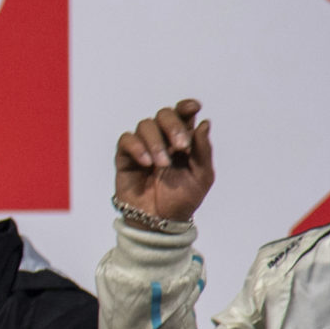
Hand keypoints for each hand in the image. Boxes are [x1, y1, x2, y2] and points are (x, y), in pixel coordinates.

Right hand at [113, 98, 213, 223]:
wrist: (160, 222)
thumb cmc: (182, 200)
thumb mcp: (202, 176)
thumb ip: (203, 150)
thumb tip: (204, 123)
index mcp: (183, 140)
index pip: (183, 114)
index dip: (186, 106)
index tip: (193, 107)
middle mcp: (162, 139)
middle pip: (163, 114)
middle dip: (172, 126)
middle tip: (181, 146)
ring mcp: (143, 147)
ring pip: (145, 125)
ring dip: (156, 142)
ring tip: (162, 164)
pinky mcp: (125, 158)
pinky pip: (126, 140)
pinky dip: (137, 147)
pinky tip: (146, 163)